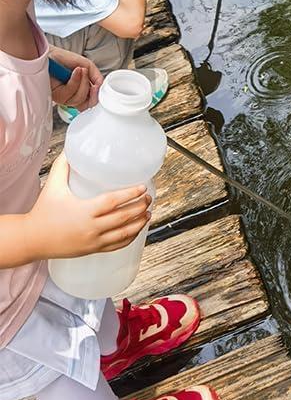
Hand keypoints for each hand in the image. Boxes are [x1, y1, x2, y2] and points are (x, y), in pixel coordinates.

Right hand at [22, 154, 148, 259]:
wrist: (33, 238)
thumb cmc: (43, 211)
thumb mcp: (53, 186)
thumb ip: (62, 167)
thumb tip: (70, 150)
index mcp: (83, 210)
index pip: (113, 201)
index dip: (130, 194)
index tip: (142, 188)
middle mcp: (92, 227)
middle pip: (124, 217)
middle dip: (140, 207)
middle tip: (148, 198)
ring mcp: (95, 240)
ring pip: (125, 233)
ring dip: (140, 223)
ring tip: (148, 213)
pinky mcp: (95, 249)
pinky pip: (119, 245)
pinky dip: (131, 237)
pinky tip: (137, 229)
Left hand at [47, 49, 99, 109]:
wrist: (48, 54)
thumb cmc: (63, 59)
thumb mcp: (87, 66)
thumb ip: (97, 77)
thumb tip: (101, 87)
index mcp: (81, 91)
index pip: (91, 103)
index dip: (96, 98)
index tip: (99, 89)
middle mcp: (72, 96)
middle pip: (88, 104)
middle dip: (91, 91)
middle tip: (91, 79)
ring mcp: (64, 97)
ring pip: (79, 100)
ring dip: (83, 83)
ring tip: (80, 70)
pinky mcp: (56, 95)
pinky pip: (69, 94)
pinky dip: (75, 82)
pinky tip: (75, 72)